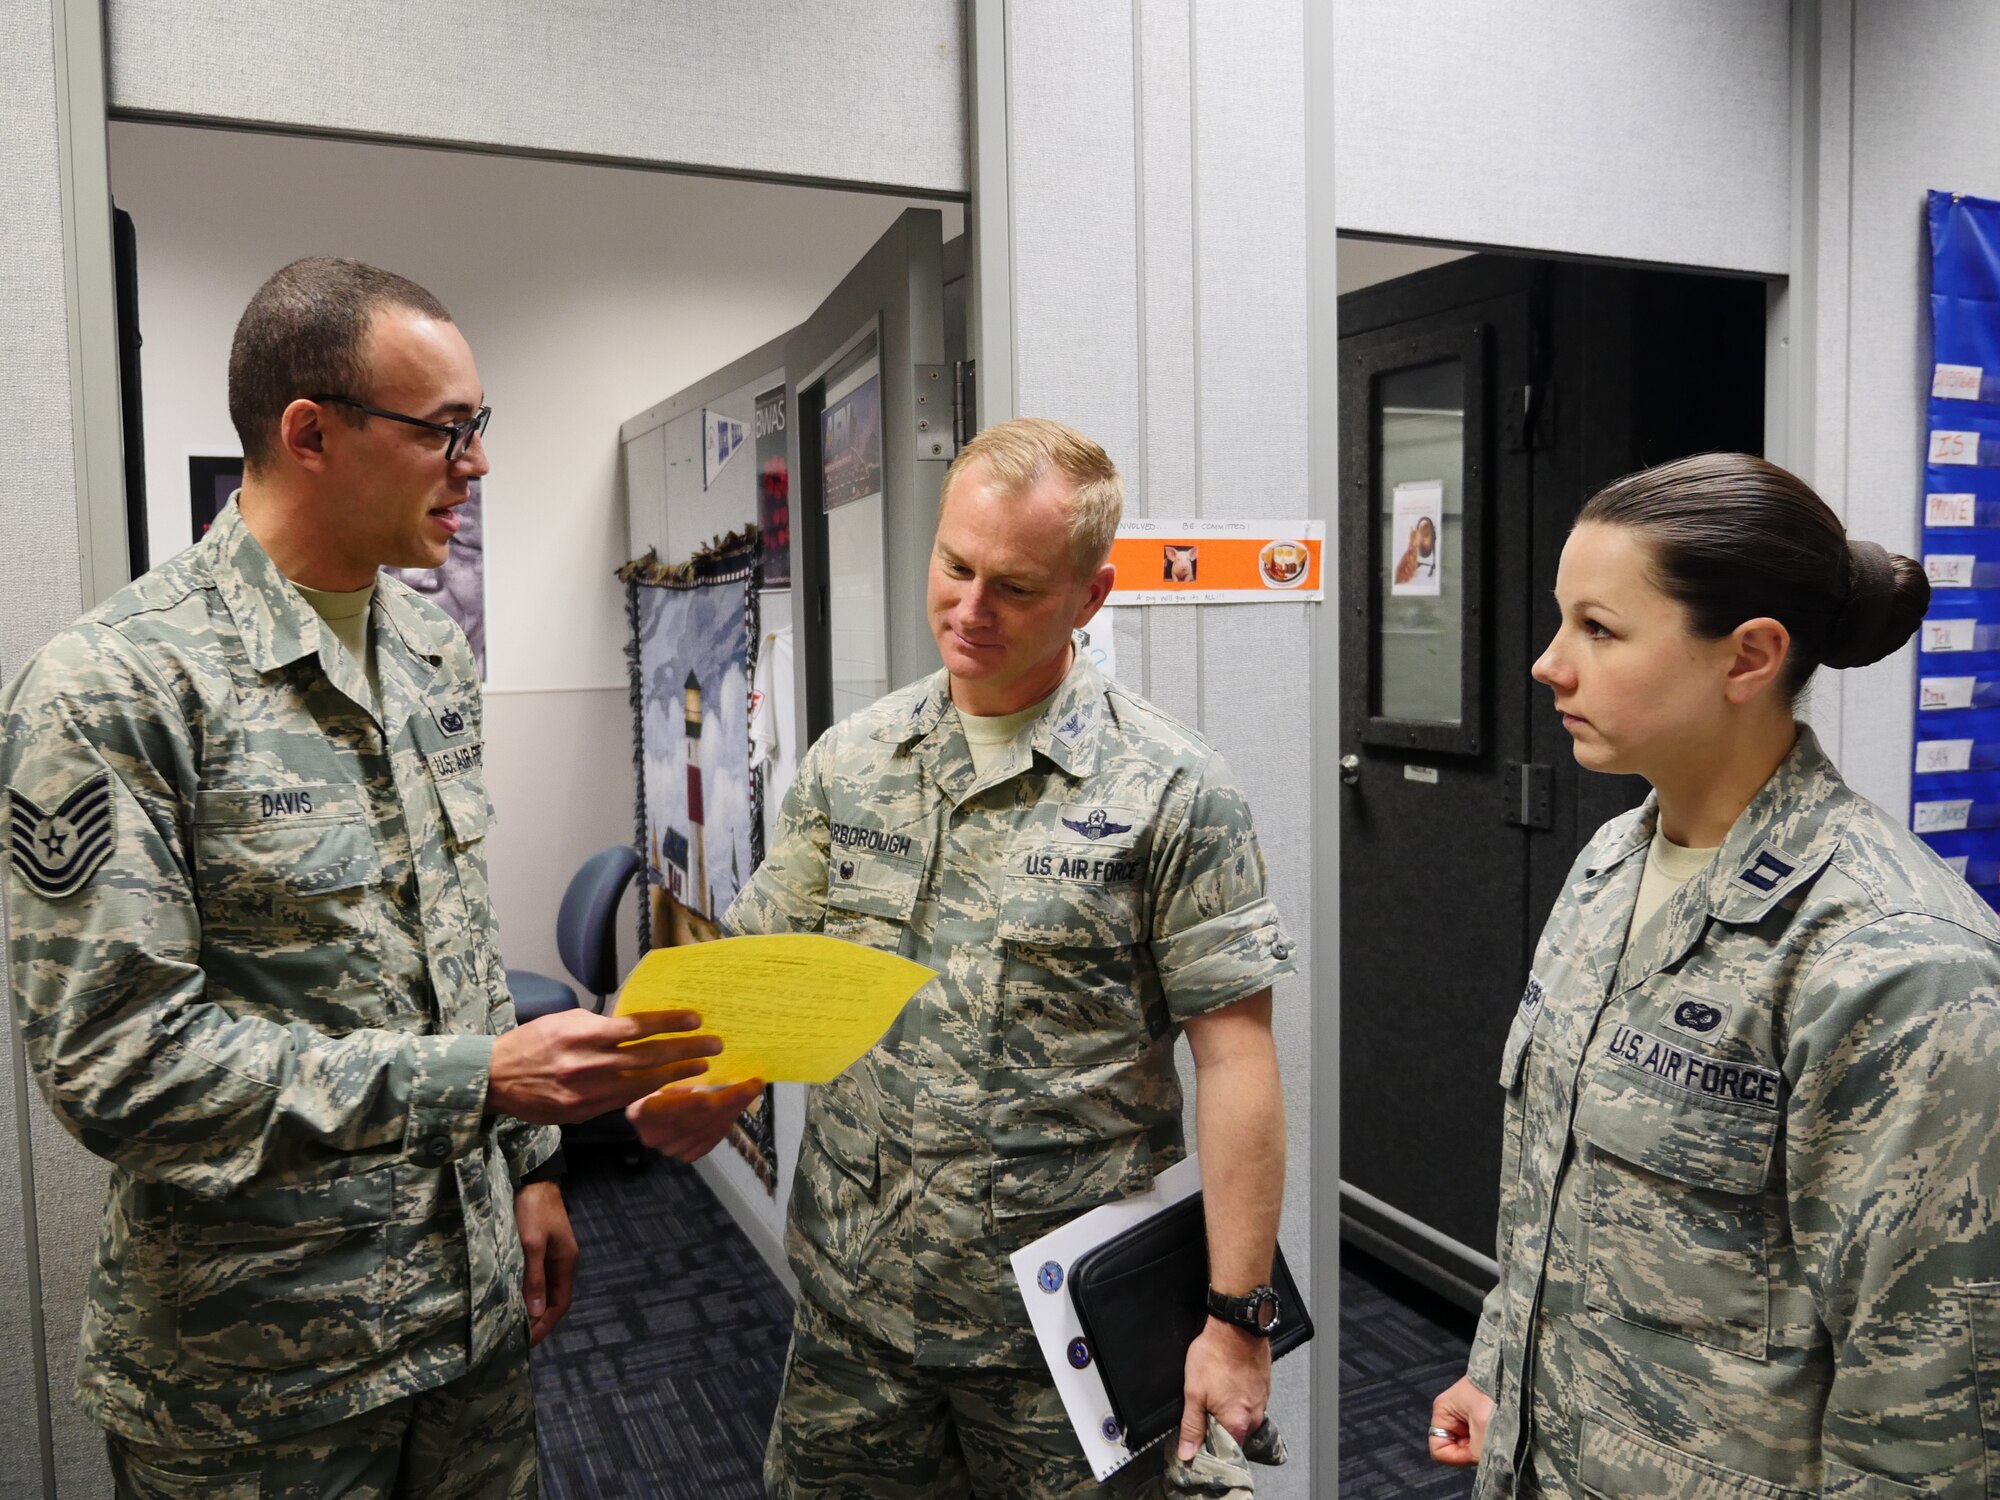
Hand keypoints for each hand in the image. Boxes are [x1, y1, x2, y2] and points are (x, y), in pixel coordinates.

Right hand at [487, 1008, 719, 1124]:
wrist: (496, 1079)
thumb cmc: (533, 1042)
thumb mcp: (566, 1021)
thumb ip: (602, 1026)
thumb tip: (638, 1027)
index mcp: (582, 1034)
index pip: (637, 1027)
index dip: (670, 1023)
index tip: (695, 1019)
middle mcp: (587, 1065)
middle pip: (648, 1057)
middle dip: (686, 1051)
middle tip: (713, 1045)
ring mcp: (586, 1093)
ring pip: (642, 1084)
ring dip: (676, 1075)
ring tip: (701, 1067)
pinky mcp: (583, 1113)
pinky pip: (624, 1102)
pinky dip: (651, 1095)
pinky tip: (670, 1088)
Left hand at [514, 1180, 577, 1346]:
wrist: (533, 1178)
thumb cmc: (534, 1210)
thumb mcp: (531, 1245)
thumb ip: (534, 1278)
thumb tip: (534, 1312)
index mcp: (566, 1263)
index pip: (560, 1304)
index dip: (545, 1324)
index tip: (527, 1342)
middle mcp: (562, 1261)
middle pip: (552, 1298)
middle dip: (537, 1319)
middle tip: (515, 1337)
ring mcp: (551, 1253)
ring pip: (542, 1288)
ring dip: (530, 1305)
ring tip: (510, 1322)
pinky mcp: (539, 1246)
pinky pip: (534, 1276)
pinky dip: (525, 1290)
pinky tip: (510, 1296)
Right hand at [627, 1078, 764, 1160]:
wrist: (640, 1109)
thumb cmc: (646, 1080)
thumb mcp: (655, 1070)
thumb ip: (676, 1070)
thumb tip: (713, 1065)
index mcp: (643, 1112)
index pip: (687, 1106)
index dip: (720, 1097)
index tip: (747, 1085)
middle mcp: (656, 1136)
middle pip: (705, 1119)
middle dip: (735, 1100)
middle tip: (757, 1083)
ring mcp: (671, 1149)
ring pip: (712, 1129)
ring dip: (735, 1110)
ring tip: (751, 1091)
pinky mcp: (684, 1155)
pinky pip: (713, 1138)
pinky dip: (727, 1121)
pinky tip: (737, 1106)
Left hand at [1176, 1317, 1271, 1460]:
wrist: (1236, 1326)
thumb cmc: (1216, 1355)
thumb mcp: (1194, 1393)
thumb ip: (1191, 1426)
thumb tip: (1187, 1453)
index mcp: (1238, 1423)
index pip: (1227, 1453)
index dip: (1210, 1450)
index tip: (1198, 1444)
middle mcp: (1255, 1417)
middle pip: (1235, 1436)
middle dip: (1218, 1429)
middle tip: (1202, 1414)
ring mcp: (1262, 1401)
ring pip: (1242, 1418)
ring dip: (1228, 1412)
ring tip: (1214, 1395)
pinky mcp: (1263, 1387)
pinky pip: (1249, 1402)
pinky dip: (1236, 1399)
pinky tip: (1225, 1386)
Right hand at [1428, 1373, 1493, 1466]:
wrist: (1519, 1375)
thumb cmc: (1497, 1394)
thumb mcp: (1483, 1430)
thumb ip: (1474, 1454)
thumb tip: (1478, 1462)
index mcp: (1443, 1410)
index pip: (1439, 1449)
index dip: (1456, 1457)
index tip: (1475, 1451)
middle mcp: (1452, 1412)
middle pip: (1456, 1448)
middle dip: (1472, 1450)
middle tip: (1489, 1439)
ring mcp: (1467, 1413)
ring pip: (1471, 1443)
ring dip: (1484, 1444)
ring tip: (1498, 1431)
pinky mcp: (1482, 1413)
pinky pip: (1482, 1436)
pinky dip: (1492, 1437)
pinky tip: (1502, 1428)